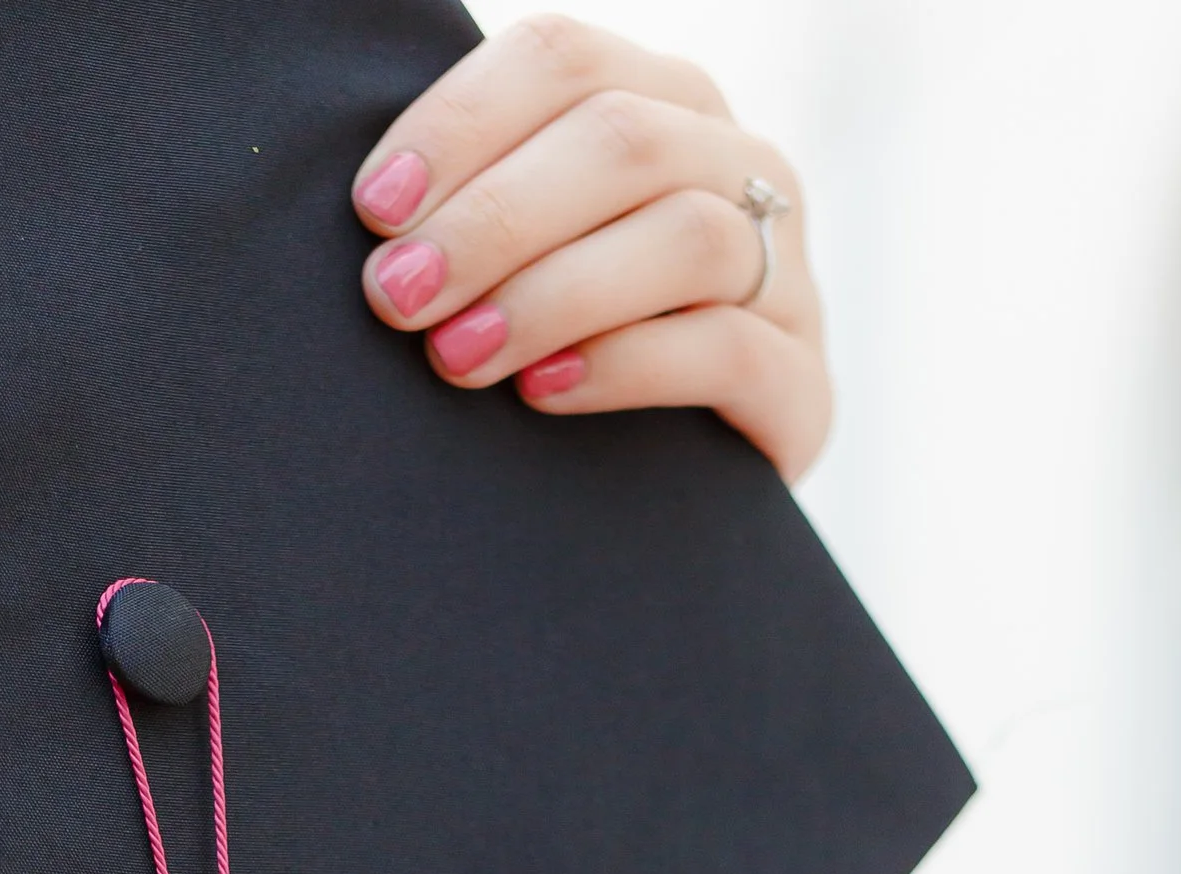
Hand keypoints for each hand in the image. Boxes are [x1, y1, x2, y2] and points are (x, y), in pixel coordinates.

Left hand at [350, 16, 829, 478]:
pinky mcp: (804, 387)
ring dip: (552, 293)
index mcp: (667, 106)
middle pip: (624, 140)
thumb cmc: (573, 358)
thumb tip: (377, 215)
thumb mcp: (534, 257)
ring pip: (686, 236)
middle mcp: (741, 168)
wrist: (683, 504)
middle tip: (396, 297)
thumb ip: (485, 203)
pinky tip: (542, 392)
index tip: (376, 211)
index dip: (462, 122)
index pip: (564, 61)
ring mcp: (787, 275)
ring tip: (457, 356)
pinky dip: (624, 365)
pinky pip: (728, 350)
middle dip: (493, 218)